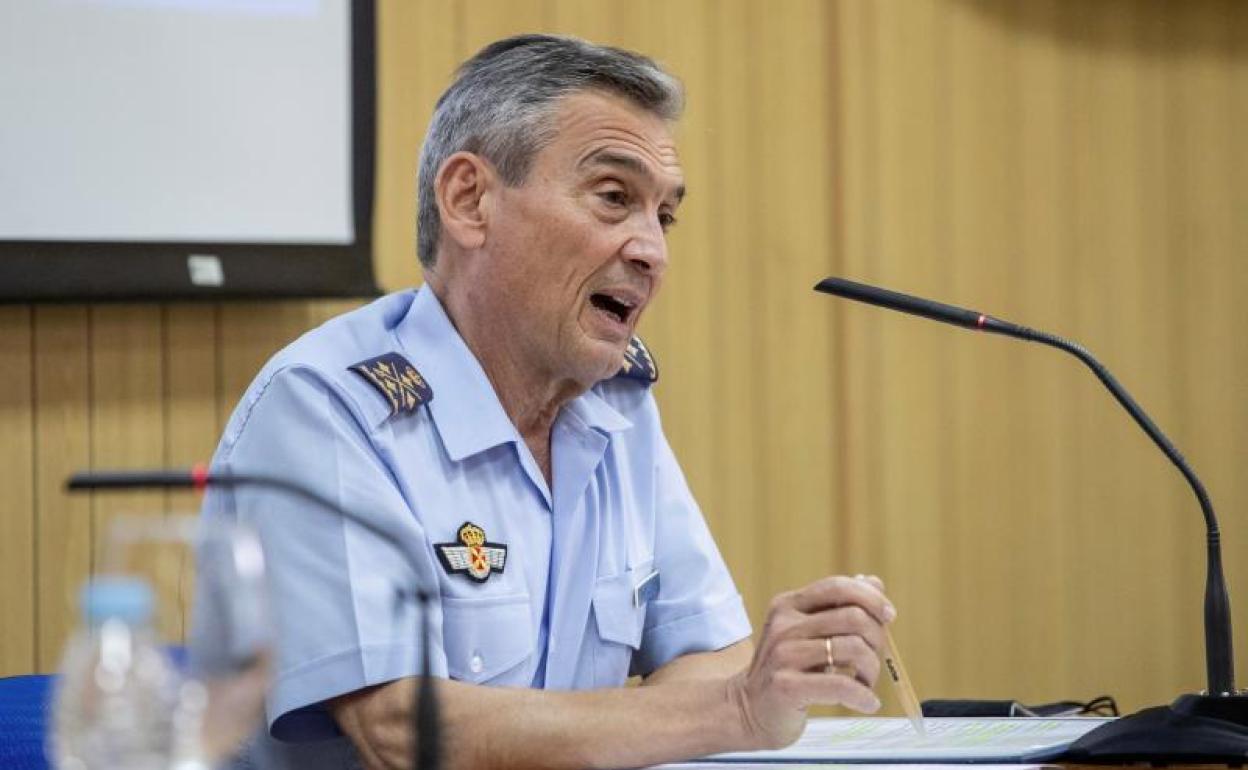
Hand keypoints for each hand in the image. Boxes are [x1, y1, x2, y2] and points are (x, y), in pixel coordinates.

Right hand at [728, 574, 895, 748]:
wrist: (751, 709)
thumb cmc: (789, 669)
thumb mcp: (808, 632)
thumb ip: (839, 607)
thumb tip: (874, 583)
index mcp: (788, 605)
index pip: (837, 587)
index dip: (871, 598)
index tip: (889, 616)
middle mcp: (784, 625)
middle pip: (853, 617)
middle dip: (877, 639)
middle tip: (872, 660)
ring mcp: (783, 655)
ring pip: (853, 649)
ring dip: (871, 670)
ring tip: (866, 683)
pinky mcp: (787, 686)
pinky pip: (842, 685)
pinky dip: (864, 696)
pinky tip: (867, 703)